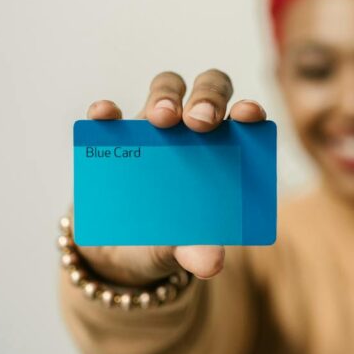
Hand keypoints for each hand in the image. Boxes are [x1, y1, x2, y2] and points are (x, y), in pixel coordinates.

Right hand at [74, 69, 267, 286]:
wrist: (123, 250)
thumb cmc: (170, 237)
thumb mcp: (184, 248)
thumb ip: (198, 251)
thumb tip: (210, 265)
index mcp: (224, 149)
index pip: (242, 117)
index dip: (247, 110)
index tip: (250, 116)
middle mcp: (192, 129)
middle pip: (206, 91)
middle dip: (206, 98)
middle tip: (199, 123)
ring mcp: (154, 127)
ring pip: (167, 88)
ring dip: (166, 97)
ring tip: (161, 120)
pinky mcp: (115, 136)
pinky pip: (111, 114)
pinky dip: (107, 111)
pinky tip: (103, 115)